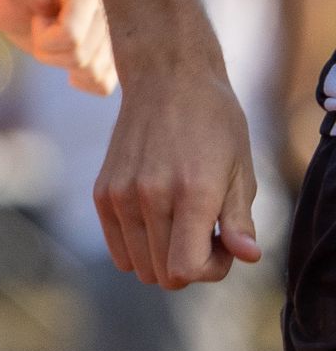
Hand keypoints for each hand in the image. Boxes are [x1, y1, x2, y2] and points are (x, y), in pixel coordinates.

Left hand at [0, 0, 116, 95]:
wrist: (18, 8)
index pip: (71, 37)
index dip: (44, 37)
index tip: (37, 15)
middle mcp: (111, 7)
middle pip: (81, 58)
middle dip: (51, 51)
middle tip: (44, 25)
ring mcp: (116, 32)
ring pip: (93, 73)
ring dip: (64, 63)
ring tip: (56, 36)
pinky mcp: (115, 53)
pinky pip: (103, 84)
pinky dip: (82, 79)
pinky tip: (68, 57)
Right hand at [94, 65, 260, 287]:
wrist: (166, 75)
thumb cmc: (214, 121)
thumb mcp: (241, 168)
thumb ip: (240, 220)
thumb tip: (247, 256)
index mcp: (191, 191)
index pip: (186, 270)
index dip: (211, 269)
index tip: (223, 240)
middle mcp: (150, 195)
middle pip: (164, 274)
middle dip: (191, 263)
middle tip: (205, 228)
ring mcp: (121, 193)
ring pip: (140, 266)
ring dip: (164, 256)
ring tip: (181, 221)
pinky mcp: (103, 191)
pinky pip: (118, 249)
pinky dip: (139, 247)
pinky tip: (158, 216)